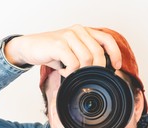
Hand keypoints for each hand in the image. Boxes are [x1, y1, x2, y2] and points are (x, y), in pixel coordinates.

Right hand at [4, 24, 121, 75]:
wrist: (31, 47)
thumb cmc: (54, 52)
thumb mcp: (73, 52)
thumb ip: (87, 56)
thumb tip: (102, 72)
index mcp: (85, 31)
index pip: (107, 39)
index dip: (115, 53)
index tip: (117, 67)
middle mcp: (78, 31)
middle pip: (98, 52)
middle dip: (96, 69)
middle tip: (86, 76)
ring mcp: (68, 36)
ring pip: (87, 59)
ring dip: (80, 71)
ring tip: (70, 72)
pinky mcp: (59, 44)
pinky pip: (73, 63)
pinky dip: (69, 72)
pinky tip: (63, 71)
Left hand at [47, 72, 123, 127]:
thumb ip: (118, 125)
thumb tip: (123, 109)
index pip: (66, 126)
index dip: (60, 109)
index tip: (60, 95)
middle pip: (56, 122)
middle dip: (55, 105)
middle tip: (56, 91)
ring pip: (53, 126)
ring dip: (54, 111)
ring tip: (56, 97)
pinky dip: (54, 120)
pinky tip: (56, 111)